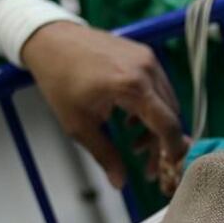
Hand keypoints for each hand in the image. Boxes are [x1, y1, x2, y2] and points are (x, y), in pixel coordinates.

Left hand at [21, 21, 188, 191]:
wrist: (51, 40)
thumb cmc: (60, 80)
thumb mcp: (79, 125)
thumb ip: (105, 155)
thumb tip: (120, 183)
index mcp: (133, 87)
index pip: (168, 124)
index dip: (172, 150)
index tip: (167, 168)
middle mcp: (147, 70)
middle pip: (171, 115)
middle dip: (161, 143)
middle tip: (146, 164)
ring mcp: (148, 59)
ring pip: (167, 101)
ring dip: (157, 125)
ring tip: (134, 142)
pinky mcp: (144, 54)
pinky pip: (159, 86)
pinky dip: (152, 106)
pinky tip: (131, 118)